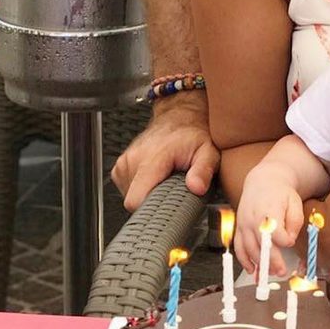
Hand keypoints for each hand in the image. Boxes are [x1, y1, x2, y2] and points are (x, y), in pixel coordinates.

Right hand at [111, 94, 218, 211]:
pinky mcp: (121, 168)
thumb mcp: (208, 151)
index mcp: (152, 158)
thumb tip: (197, 187)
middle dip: (155, 201)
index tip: (165, 210)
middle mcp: (133, 160)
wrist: (179, 117)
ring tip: (165, 178)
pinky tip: (156, 177)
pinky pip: (128, 189)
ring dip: (149, 193)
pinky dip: (142, 188)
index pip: (135, 199)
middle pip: (135, 201)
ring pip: (131, 197)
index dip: (150, 211)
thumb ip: (203, 170)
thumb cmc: (192, 134)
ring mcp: (124, 164)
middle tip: (173, 188)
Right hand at [235, 167, 302, 277]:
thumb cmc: (281, 193)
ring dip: (258, 264)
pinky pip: (239, 247)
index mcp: (268, 209)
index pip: (275, 231)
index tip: (290, 243)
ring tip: (269, 274)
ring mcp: (243, 224)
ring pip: (248, 248)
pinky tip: (252, 270)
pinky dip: (244, 260)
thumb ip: (295, 222)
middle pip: (260, 244)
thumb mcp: (295, 202)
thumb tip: (289, 240)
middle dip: (271, 261)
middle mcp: (253, 218)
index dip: (284, 240)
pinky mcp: (239, 228)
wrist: (263, 181)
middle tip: (281, 272)